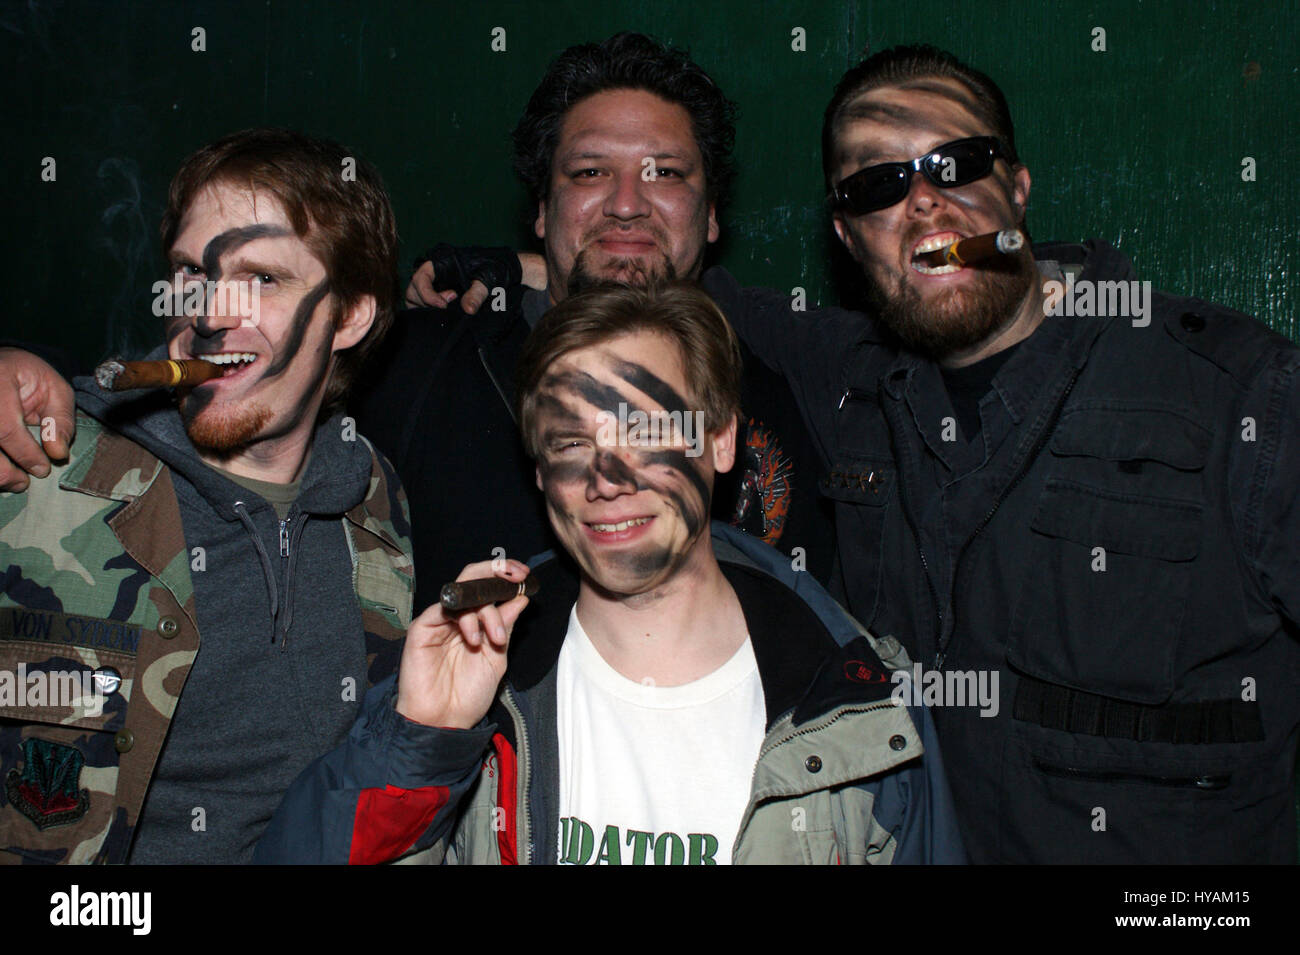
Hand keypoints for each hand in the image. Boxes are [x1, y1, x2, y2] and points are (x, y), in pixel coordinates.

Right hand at [0, 347, 75, 491]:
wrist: (1, 365)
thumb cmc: (30, 378)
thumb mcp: (55, 390)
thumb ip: (60, 420)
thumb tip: (58, 453)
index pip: (4, 428)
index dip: (24, 454)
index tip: (42, 470)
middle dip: (3, 472)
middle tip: (23, 483)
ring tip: (12, 481)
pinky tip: (1, 472)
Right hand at [396, 558, 531, 729]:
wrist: (446, 721)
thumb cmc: (468, 694)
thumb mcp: (497, 656)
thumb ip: (505, 626)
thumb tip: (520, 598)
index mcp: (475, 621)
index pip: (487, 587)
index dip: (505, 576)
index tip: (525, 576)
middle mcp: (456, 617)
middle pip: (472, 579)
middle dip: (496, 573)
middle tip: (516, 579)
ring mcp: (439, 621)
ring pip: (463, 594)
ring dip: (487, 611)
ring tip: (495, 639)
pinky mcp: (422, 628)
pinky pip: (444, 609)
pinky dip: (466, 620)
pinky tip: (474, 639)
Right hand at [403, 248, 547, 313]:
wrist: (507, 272)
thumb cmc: (497, 268)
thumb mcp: (488, 279)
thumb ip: (477, 293)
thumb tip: (468, 310)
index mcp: (441, 262)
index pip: (419, 278)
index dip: (427, 294)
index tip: (443, 305)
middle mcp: (436, 274)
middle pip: (413, 290)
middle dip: (426, 301)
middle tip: (448, 306)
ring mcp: (438, 286)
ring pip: (417, 299)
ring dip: (428, 308)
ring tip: (449, 308)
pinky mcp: (442, 297)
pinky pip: (427, 306)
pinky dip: (432, 313)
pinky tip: (449, 314)